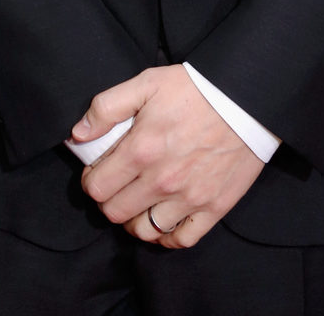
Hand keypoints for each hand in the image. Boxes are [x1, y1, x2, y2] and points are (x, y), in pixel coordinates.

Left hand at [71, 64, 263, 247]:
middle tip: (117, 186)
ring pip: (144, 231)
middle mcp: (163, 180)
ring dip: (133, 220)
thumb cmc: (194, 88)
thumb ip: (107, 107)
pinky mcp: (213, 207)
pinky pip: (180, 239)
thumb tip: (77, 134)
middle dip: (108, 201)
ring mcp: (189, 197)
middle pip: (115, 213)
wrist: (245, 97)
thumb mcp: (147, 83)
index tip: (98, 171)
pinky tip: (162, 219)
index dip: (91, 180)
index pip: (97, 187)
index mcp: (142, 149)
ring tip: (137, 202)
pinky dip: (166, 236)